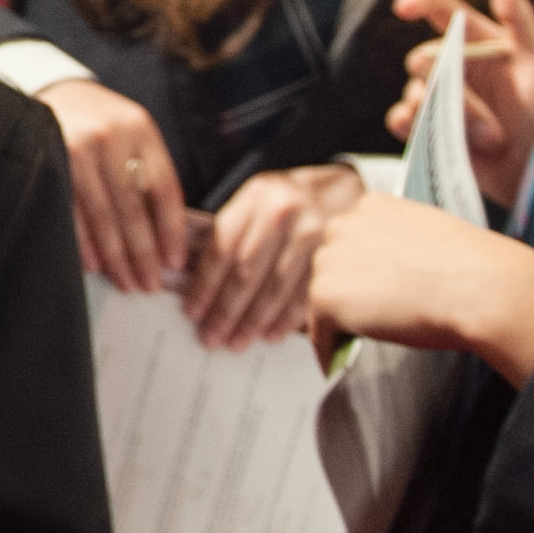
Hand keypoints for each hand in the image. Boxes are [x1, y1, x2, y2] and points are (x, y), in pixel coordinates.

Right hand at [40, 78, 193, 291]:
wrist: (52, 90)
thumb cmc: (101, 121)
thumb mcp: (132, 133)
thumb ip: (149, 171)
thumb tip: (164, 237)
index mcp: (140, 129)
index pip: (164, 189)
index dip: (170, 231)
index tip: (174, 263)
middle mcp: (110, 137)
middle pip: (133, 209)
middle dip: (142, 254)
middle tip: (149, 285)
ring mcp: (76, 149)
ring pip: (102, 216)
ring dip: (115, 256)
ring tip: (126, 282)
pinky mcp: (49, 161)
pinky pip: (70, 212)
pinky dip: (83, 242)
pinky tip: (94, 265)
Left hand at [179, 164, 353, 347]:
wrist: (342, 191)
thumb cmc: (286, 203)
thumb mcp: (255, 202)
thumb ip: (230, 232)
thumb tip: (191, 279)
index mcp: (255, 197)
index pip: (222, 247)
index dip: (204, 284)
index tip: (192, 311)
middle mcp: (283, 213)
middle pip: (247, 271)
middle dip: (225, 310)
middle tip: (210, 337)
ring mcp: (313, 234)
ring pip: (275, 288)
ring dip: (252, 321)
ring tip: (236, 342)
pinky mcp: (335, 255)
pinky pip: (305, 294)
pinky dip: (285, 319)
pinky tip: (270, 335)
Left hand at [305, 188, 533, 386]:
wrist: (481, 289)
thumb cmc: (471, 268)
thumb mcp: (428, 236)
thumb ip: (399, 244)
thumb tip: (390, 272)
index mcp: (373, 205)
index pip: (351, 238)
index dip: (359, 268)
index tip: (367, 290)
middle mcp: (345, 224)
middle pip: (332, 264)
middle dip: (345, 290)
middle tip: (363, 320)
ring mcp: (331, 259)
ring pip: (324, 295)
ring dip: (337, 318)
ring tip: (352, 343)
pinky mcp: (327, 295)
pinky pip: (319, 330)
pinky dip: (327, 348)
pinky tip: (337, 362)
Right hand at [389, 0, 533, 211]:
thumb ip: (519, 18)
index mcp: (480, 40)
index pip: (439, 7)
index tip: (404, 7)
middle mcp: (456, 66)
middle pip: (423, 58)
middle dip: (451, 87)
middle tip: (493, 119)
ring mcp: (442, 99)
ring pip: (416, 93)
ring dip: (450, 116)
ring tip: (490, 139)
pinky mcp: (430, 131)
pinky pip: (402, 120)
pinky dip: (412, 125)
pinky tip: (434, 133)